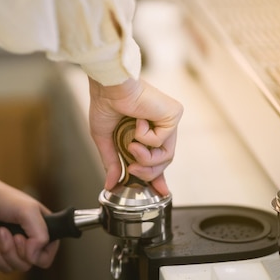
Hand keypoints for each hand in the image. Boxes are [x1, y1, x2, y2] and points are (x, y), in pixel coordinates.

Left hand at [0, 144, 58, 272]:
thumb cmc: (2, 198)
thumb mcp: (28, 211)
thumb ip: (40, 234)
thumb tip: (34, 257)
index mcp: (43, 232)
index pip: (45, 259)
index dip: (31, 254)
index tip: (19, 238)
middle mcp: (29, 242)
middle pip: (24, 265)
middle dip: (8, 250)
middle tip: (1, 230)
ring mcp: (12, 249)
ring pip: (8, 268)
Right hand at [88, 77, 182, 195]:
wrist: (109, 87)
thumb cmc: (105, 104)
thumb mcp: (105, 139)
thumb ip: (112, 162)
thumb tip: (110, 184)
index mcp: (147, 132)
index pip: (157, 159)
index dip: (157, 178)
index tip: (160, 192)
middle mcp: (161, 126)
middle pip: (164, 161)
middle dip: (148, 173)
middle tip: (133, 171)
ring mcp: (169, 120)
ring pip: (166, 155)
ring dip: (146, 157)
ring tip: (132, 147)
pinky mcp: (174, 114)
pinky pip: (162, 140)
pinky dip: (145, 136)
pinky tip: (139, 121)